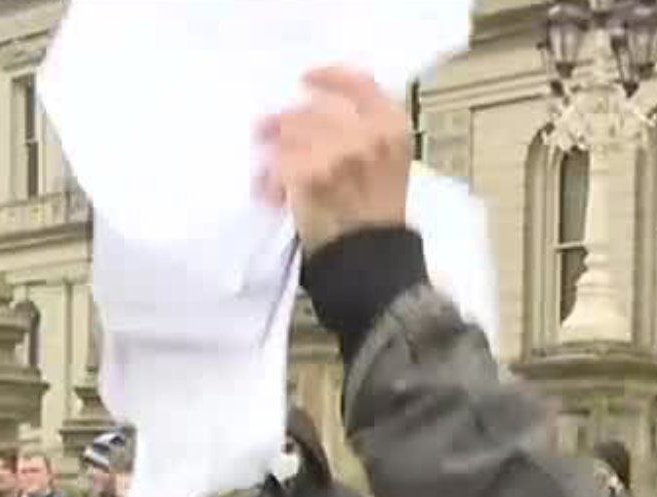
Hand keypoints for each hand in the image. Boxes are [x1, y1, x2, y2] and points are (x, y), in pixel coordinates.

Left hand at [259, 67, 411, 253]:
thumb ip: (364, 134)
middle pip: (313, 109)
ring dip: (272, 153)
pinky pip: (277, 164)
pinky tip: (269, 196)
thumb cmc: (379, 218)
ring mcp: (339, 152)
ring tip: (265, 174)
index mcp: (393, 127)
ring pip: (289, 133)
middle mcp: (367, 133)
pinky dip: (267, 181)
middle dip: (284, 122)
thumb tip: (316, 116)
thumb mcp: (388, 164)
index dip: (329, 77)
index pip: (360, 83)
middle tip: (263, 131)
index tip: (306, 79)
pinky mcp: (310, 174)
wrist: (373, 260)